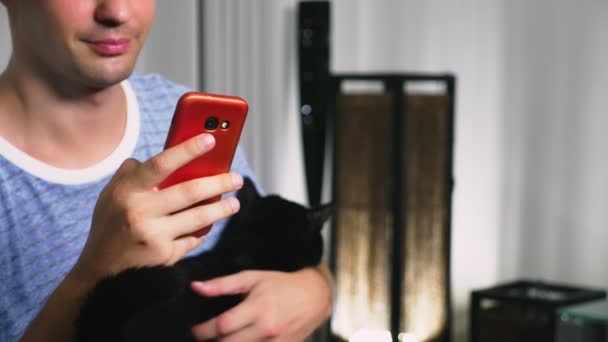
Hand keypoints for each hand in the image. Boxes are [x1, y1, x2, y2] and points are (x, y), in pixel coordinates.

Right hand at [71, 133, 242, 282]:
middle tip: (236, 178)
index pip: (162, 163)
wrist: (100, 272)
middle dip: (219, 183)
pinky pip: (193, 239)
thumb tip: (165, 154)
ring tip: (234, 203)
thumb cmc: (111, 225)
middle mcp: (140, 212)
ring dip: (222, 209)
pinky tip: (209, 226)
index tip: (210, 139)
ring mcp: (154, 236)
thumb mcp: (111, 195)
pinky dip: (203, 231)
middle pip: (190, 191)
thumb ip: (133, 173)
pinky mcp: (165, 256)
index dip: (188, 149)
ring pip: (199, 217)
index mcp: (127, 191)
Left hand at [190, 268, 332, 341]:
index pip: (222, 326)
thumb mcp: (251, 278)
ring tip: (219, 339)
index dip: (202, 331)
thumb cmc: (280, 284)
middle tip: (203, 337)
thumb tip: (195, 287)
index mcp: (258, 307)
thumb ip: (222, 284)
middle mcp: (266, 328)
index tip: (194, 330)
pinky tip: (238, 341)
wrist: (314, 296)